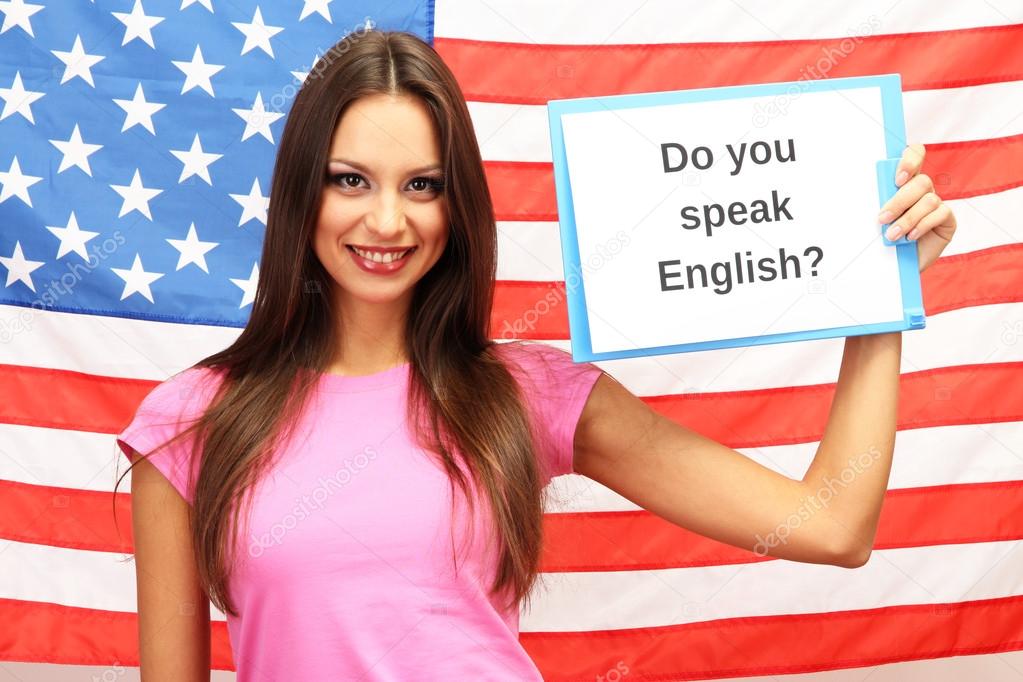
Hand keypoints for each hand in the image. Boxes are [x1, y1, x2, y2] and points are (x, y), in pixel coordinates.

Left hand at [876, 143, 956, 272]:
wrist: (897, 265)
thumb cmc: (885, 238)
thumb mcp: (878, 218)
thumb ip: (880, 201)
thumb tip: (864, 193)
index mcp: (906, 183)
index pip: (915, 155)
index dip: (910, 160)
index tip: (897, 180)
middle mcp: (924, 191)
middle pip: (921, 181)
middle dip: (899, 201)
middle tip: (882, 218)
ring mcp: (937, 204)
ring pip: (929, 199)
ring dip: (908, 218)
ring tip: (892, 235)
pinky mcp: (948, 220)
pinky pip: (940, 214)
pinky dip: (922, 225)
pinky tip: (910, 237)